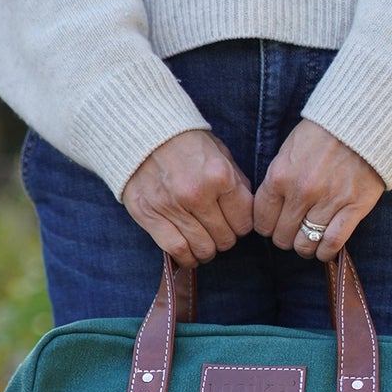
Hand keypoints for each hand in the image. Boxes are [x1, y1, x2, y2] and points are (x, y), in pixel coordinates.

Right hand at [122, 129, 253, 266]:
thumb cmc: (187, 143)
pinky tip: (189, 254)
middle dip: (226, 238)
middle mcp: (197, 194)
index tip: (235, 223)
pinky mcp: (150, 215)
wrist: (144, 133)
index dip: (242, 225)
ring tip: (206, 245)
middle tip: (219, 232)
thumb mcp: (220, 153)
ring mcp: (172, 207)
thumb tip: (247, 211)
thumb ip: (236, 182)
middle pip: (225, 238)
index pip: (244, 221)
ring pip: (203, 248)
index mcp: (219, 176)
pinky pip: (176, 249)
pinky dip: (186, 258)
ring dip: (208, 251)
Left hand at [253, 120, 383, 259]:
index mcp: (280, 176)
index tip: (273, 225)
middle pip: (282, 236)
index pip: (262, 221)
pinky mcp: (354, 207)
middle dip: (285, 238)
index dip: (266, 227)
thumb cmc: (322, 134)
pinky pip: (333, 243)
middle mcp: (302, 192)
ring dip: (304, 247)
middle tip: (292, 232)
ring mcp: (328, 201)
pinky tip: (324, 249)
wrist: (362, 121)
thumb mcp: (288, 151)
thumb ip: (277, 181)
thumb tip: (269, 210)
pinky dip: (325, 252)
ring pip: (305, 244)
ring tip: (308, 242)